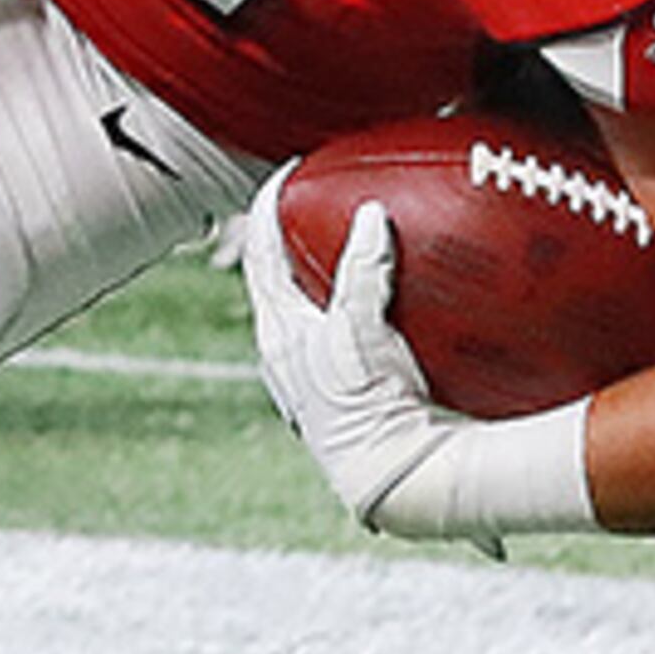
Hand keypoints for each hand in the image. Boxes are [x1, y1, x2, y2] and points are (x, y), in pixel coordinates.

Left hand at [236, 176, 495, 554]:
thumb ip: (362, 273)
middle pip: (277, 286)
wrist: (394, 478)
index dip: (266, 211)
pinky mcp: (340, 403)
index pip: (260, 255)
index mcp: (278, 335)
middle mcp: (285, 359)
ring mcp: (311, 383)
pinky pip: (342, 350)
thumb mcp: (358, 331)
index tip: (281, 175)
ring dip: (320, 288)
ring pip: (306, 321)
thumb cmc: (368, 403)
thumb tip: (371, 216)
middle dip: (287, 247)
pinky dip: (355, 324)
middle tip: (309, 209)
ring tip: (345, 257)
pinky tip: (387, 320)